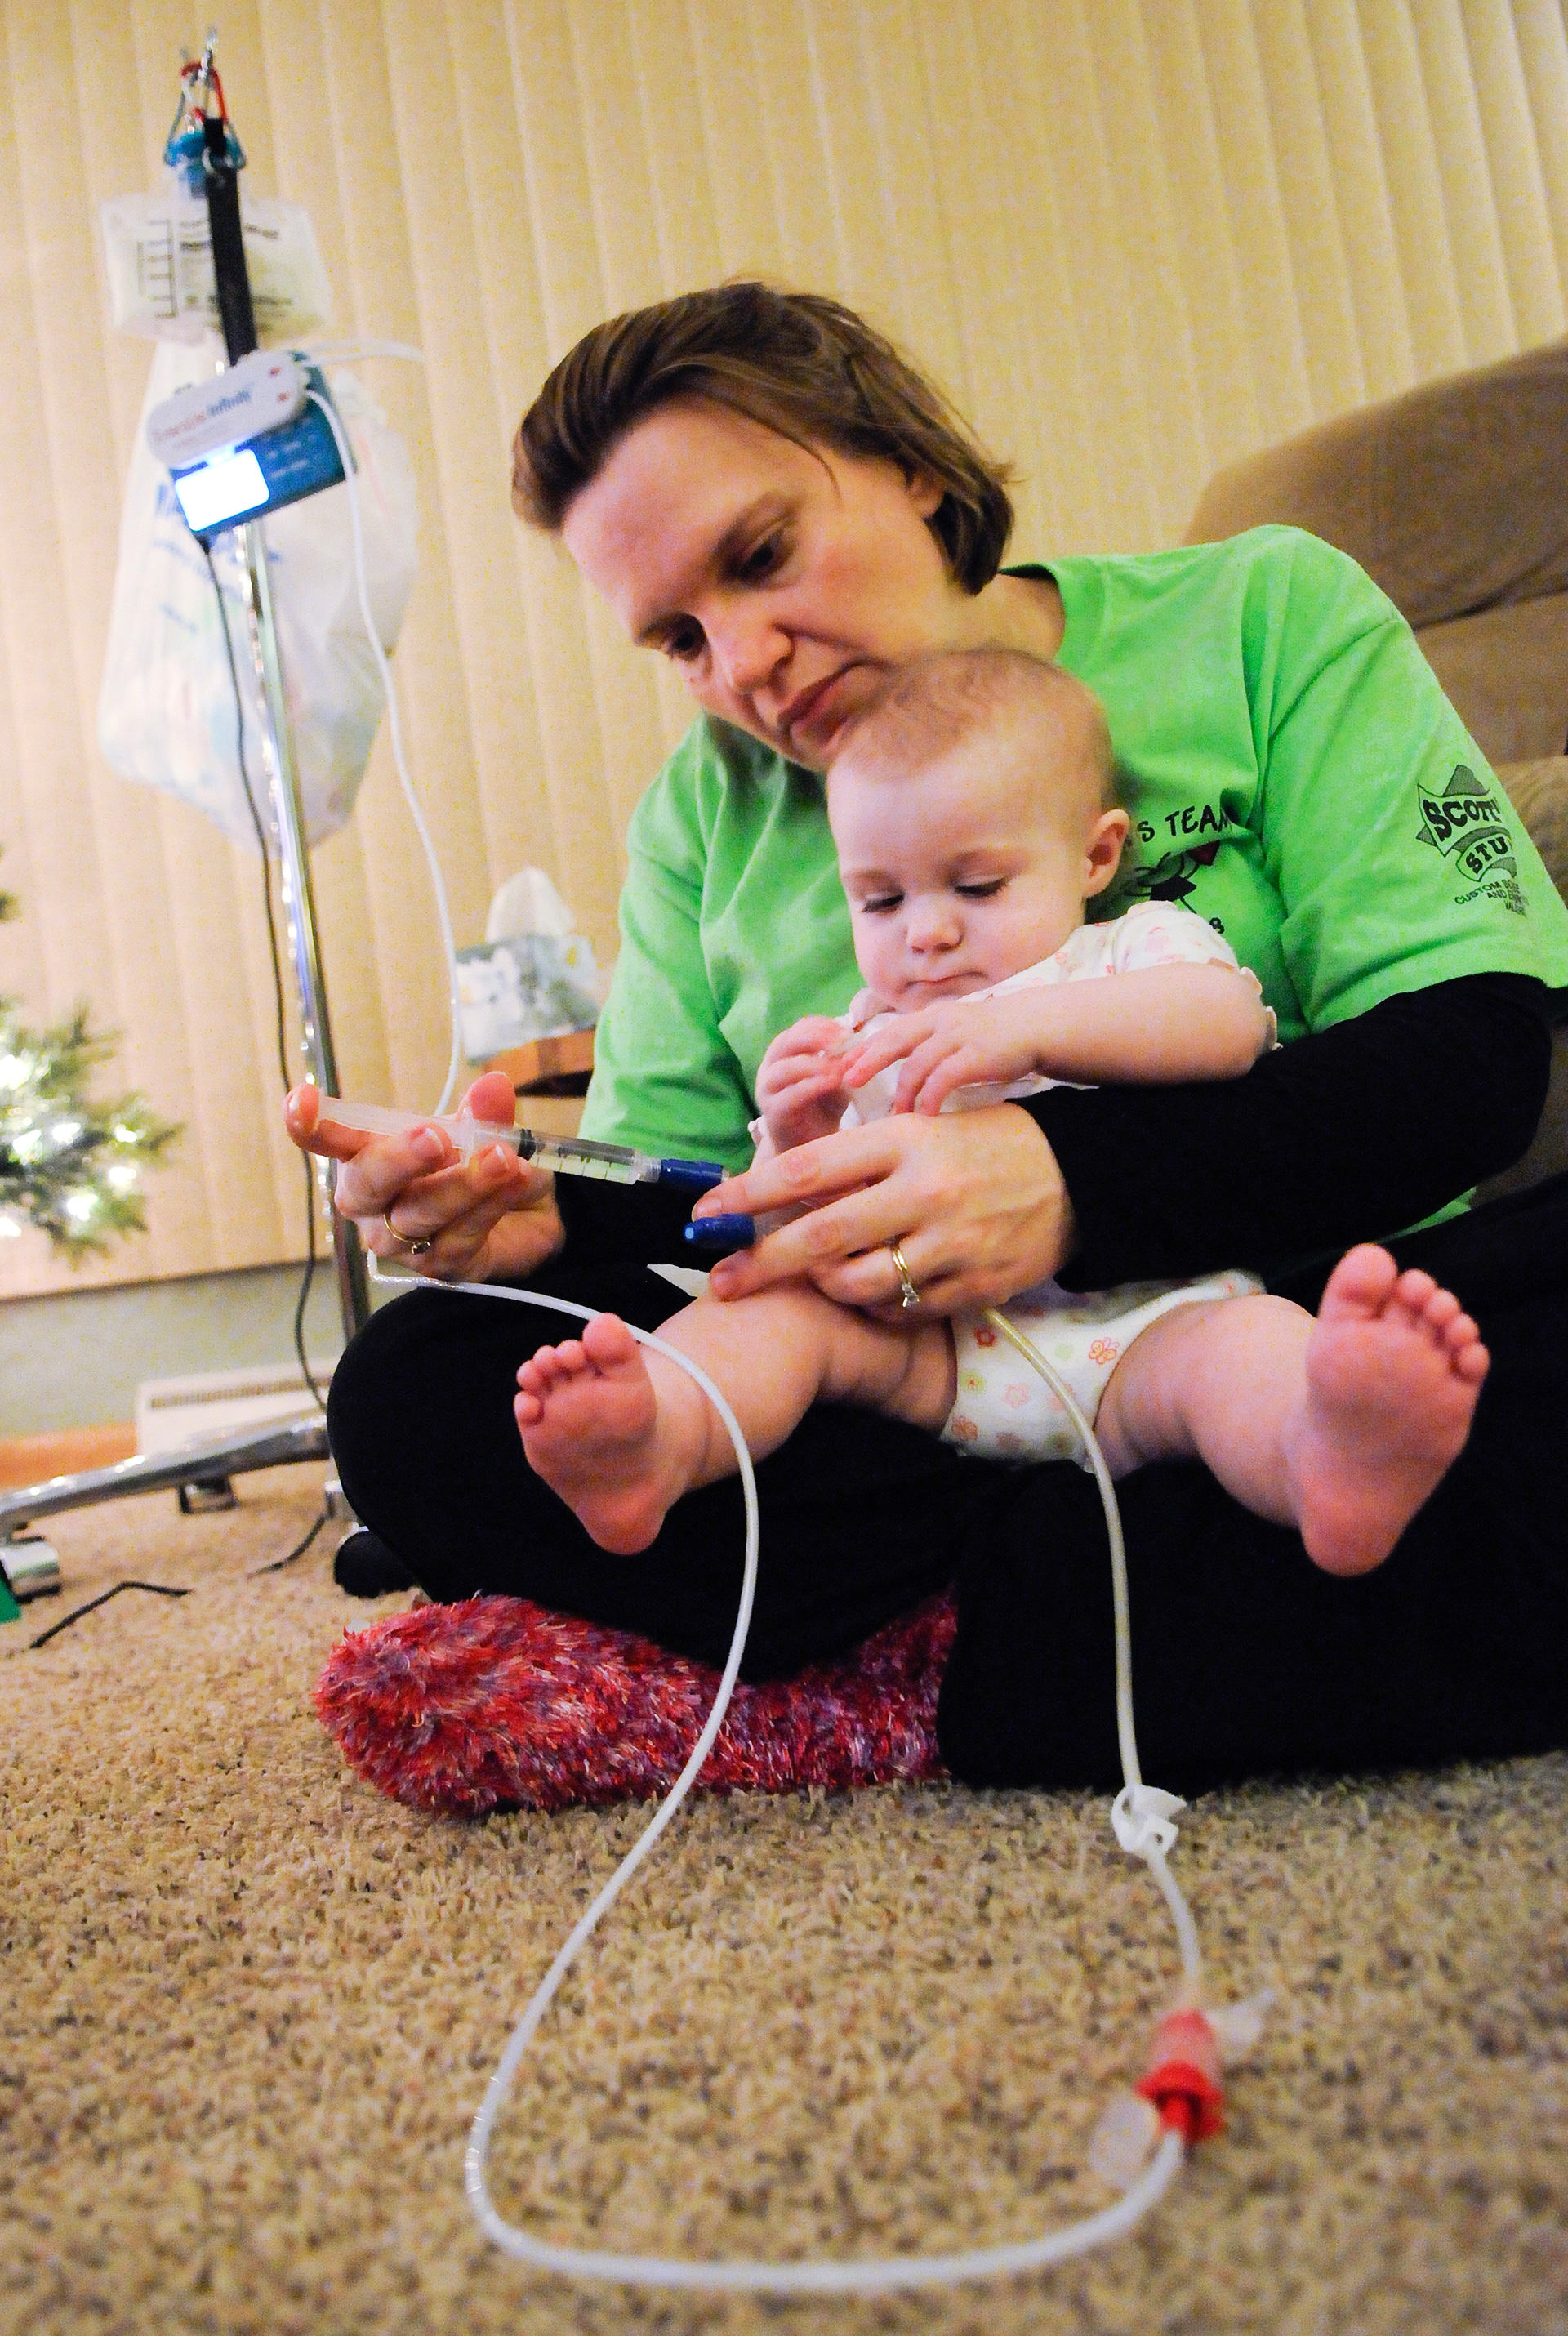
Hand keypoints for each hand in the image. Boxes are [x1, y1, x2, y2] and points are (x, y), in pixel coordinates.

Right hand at [284, 1070, 563, 1283]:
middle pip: (367, 1186)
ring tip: (501, 1158)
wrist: (524, 1213)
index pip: (332, 1139)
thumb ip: (483, 1112)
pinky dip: (490, 1205)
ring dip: (462, 1184)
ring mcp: (401, 1240)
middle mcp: (372, 1202)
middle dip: (399, 1160)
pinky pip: (461, 1236)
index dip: (312, 1124)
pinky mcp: (440, 1266)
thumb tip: (494, 1087)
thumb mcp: (484, 1129)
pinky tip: (516, 1181)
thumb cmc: (478, 1162)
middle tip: (435, 1137)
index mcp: (367, 1154)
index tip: (302, 1104)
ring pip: (419, 1216)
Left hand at [690, 1103, 1072, 1318]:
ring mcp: (951, 1243)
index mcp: (904, 1140)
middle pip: (820, 1236)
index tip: (706, 1217)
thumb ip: (857, 1158)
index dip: (746, 1197)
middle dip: (760, 1262)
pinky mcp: (974, 1284)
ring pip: (857, 1283)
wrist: (1076, 1176)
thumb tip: (777, 1188)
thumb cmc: (983, 1144)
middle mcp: (924, 1191)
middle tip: (721, 1281)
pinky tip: (872, 1288)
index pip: (807, 1171)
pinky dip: (875, 1303)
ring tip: (819, 1276)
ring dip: (825, 1285)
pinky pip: (900, 1308)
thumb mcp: (920, 1128)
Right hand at [754, 1016, 854, 1150]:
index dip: (821, 1025)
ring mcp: (768, 1090)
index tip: (846, 1029)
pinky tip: (832, 1083)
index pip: (798, 1029)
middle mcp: (771, 1067)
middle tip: (841, 1040)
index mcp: (785, 1053)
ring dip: (813, 1064)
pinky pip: (789, 1095)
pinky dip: (811, 1086)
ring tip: (838, 1067)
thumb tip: (864, 1043)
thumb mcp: (837, 1078)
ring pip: (784, 1068)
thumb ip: (844, 1061)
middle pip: (785, 1042)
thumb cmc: (823, 1107)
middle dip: (814, 1038)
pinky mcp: (773, 1112)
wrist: (810, 1146)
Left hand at [841, 993, 1047, 1115]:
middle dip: (868, 1061)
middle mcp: (941, 1022)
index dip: (865, 1048)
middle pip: (893, 1040)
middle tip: (848, 1083)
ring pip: (917, 1064)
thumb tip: (907, 1076)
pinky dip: (931, 1098)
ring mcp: (959, 1037)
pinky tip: (926, 1117)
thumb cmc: (999, 1037)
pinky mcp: (977, 1055)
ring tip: (894, 1116)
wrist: (1041, 1027)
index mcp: (933, 1017)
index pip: (890, 1031)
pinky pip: (944, 1078)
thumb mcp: (959, 1034)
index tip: (844, 1066)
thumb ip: (933, 1048)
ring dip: (902, 1092)